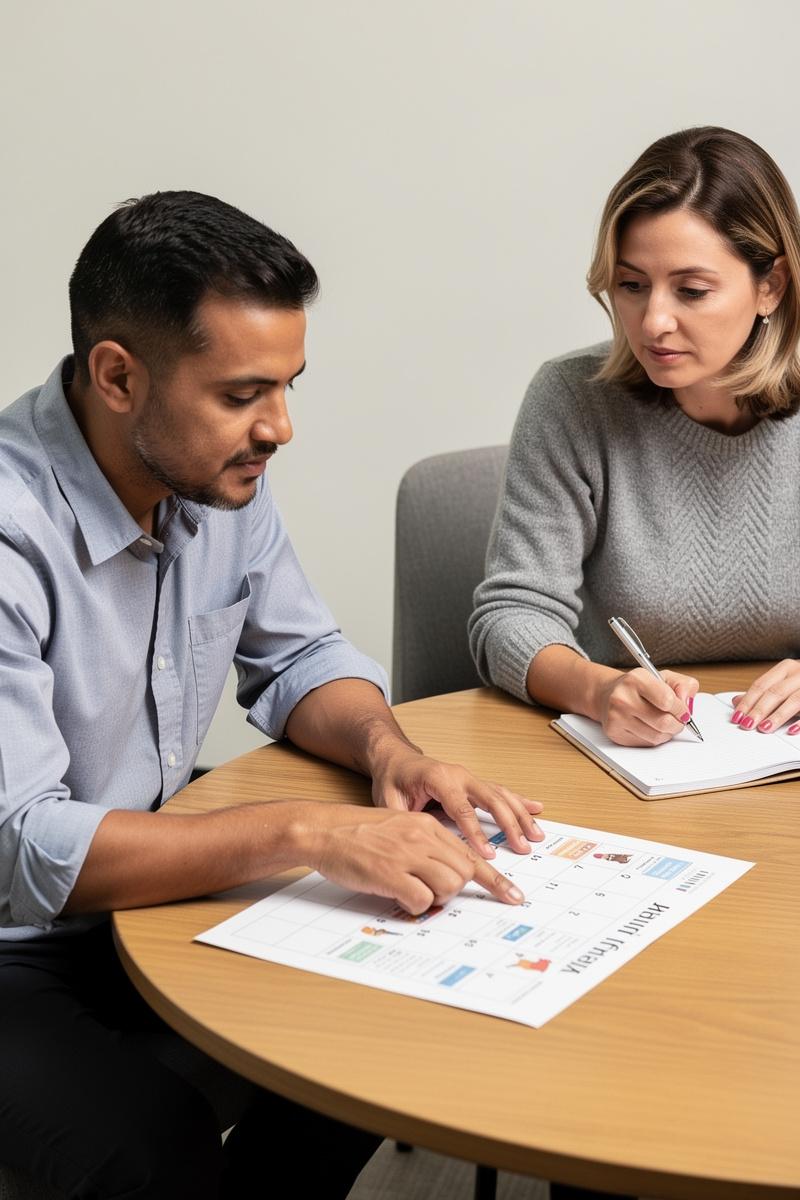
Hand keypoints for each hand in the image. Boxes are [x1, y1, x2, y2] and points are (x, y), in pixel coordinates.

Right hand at [307, 803, 525, 914]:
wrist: (324, 830)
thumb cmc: (357, 835)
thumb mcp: (399, 830)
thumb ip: (425, 848)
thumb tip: (446, 877)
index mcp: (427, 826)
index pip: (471, 854)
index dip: (495, 880)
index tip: (514, 896)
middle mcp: (422, 837)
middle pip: (465, 873)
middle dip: (454, 890)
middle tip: (430, 891)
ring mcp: (407, 854)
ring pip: (449, 886)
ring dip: (436, 898)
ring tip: (412, 892)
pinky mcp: (391, 873)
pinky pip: (422, 901)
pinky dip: (415, 906)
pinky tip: (398, 897)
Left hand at [371, 747, 543, 858]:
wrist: (395, 757)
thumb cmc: (392, 777)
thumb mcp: (388, 800)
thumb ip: (402, 821)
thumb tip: (412, 850)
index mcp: (439, 777)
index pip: (461, 808)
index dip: (475, 832)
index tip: (487, 854)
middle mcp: (459, 774)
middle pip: (491, 799)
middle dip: (509, 824)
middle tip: (522, 846)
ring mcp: (469, 777)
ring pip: (501, 795)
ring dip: (520, 815)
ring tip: (537, 835)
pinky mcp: (473, 783)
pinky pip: (501, 791)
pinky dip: (519, 800)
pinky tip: (537, 808)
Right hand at [596, 668, 698, 746]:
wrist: (608, 695)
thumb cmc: (639, 687)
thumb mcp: (664, 677)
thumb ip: (684, 684)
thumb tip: (686, 702)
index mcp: (636, 679)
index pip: (667, 701)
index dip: (681, 709)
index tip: (683, 711)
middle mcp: (622, 697)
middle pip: (663, 722)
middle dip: (677, 724)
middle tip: (678, 721)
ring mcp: (616, 716)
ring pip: (656, 736)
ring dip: (667, 733)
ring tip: (665, 724)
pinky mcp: (614, 732)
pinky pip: (646, 743)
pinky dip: (654, 738)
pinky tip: (651, 728)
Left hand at [731, 660, 799, 733]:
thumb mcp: (783, 682)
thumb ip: (762, 692)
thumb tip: (736, 701)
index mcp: (786, 668)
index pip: (761, 685)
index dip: (747, 702)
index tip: (736, 717)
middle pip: (775, 692)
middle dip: (759, 710)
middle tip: (747, 725)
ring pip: (793, 700)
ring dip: (778, 716)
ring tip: (765, 728)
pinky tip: (791, 730)